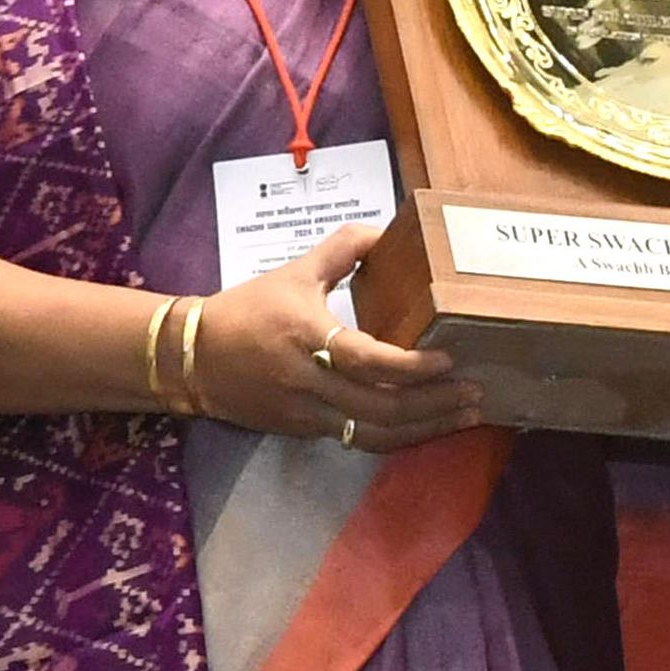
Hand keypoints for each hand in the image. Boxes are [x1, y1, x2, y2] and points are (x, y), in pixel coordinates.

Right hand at [184, 225, 485, 444]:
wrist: (193, 359)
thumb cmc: (247, 311)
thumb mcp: (293, 273)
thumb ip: (341, 249)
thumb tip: (386, 230)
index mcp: (307, 336)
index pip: (368, 360)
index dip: (413, 366)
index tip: (450, 358)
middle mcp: (309, 381)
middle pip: (382, 407)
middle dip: (435, 405)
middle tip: (476, 394)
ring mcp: (307, 413)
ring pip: (375, 434)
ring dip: (426, 429)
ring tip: (465, 417)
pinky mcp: (305, 432)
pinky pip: (359, 440)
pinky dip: (399, 436)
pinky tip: (427, 427)